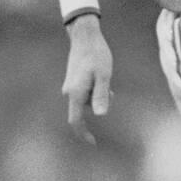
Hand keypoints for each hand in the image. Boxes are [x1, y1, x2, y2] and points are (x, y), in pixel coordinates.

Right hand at [61, 15, 112, 143]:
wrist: (84, 37)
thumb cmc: (97, 55)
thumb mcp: (104, 75)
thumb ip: (102, 95)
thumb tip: (100, 114)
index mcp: (76, 93)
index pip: (76, 121)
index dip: (83, 134)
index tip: (93, 143)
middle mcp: (69, 92)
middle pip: (86, 109)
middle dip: (99, 103)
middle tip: (111, 88)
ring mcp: (70, 86)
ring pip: (87, 99)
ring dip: (98, 94)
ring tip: (104, 76)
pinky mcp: (72, 81)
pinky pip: (85, 92)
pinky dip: (94, 88)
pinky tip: (99, 74)